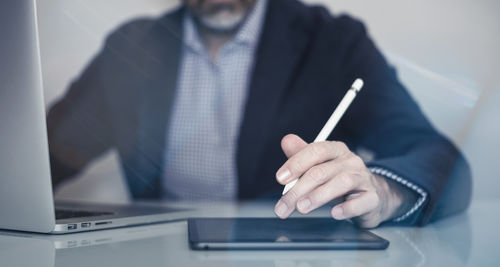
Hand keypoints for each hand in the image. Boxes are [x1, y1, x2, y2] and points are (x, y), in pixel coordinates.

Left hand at [274, 134, 409, 227]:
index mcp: (336, 150)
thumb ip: (301, 155)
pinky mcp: (373, 198)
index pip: (315, 151)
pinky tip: (334, 213)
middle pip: (322, 171)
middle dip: (298, 189)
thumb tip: (286, 141)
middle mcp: (351, 161)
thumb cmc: (340, 179)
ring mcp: (364, 179)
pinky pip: (361, 202)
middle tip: (284, 205)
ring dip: (318, 196)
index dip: (296, 163)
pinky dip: (347, 208)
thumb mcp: (320, 165)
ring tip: (302, 207)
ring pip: (341, 183)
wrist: (373, 196)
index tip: (280, 178)